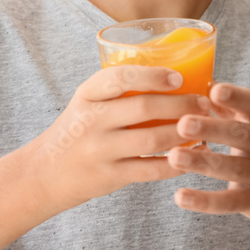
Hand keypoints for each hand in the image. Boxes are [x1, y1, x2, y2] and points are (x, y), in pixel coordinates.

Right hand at [29, 65, 212, 209]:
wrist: (44, 173)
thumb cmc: (77, 130)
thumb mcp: (88, 102)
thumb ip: (118, 89)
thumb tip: (174, 73)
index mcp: (87, 95)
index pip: (119, 77)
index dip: (152, 76)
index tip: (179, 77)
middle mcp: (91, 121)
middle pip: (143, 108)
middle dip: (181, 104)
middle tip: (204, 103)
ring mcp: (100, 151)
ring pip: (152, 140)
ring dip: (183, 133)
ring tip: (205, 126)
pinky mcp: (109, 177)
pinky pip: (151, 170)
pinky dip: (176, 162)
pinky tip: (194, 155)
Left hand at [166, 83, 249, 231]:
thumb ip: (232, 110)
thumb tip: (202, 84)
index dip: (236, 97)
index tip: (214, 91)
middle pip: (239, 134)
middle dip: (210, 128)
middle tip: (183, 123)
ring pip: (231, 167)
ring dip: (201, 162)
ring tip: (173, 156)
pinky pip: (228, 202)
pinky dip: (204, 201)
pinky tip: (180, 196)